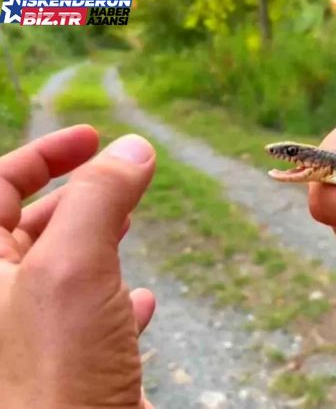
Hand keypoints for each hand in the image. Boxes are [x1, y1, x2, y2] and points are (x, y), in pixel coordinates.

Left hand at [0, 125, 156, 408]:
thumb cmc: (54, 375)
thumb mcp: (72, 268)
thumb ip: (96, 199)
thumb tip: (131, 148)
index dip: (43, 153)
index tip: (92, 137)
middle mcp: (0, 299)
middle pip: (30, 225)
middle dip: (79, 194)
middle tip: (124, 176)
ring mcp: (33, 338)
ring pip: (63, 270)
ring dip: (101, 239)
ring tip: (133, 223)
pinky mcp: (69, 369)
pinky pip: (89, 319)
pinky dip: (117, 299)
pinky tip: (144, 300)